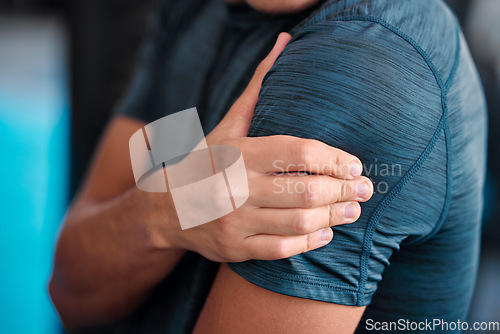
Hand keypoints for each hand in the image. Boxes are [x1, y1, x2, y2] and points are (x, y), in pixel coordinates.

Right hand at [169, 33, 372, 261]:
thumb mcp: (227, 126)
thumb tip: (285, 43)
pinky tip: (326, 233)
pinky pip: (282, 249)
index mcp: (237, 153)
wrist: (163, 209)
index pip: (300, 154)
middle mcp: (235, 187)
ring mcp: (235, 221)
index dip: (335, 159)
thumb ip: (259, 89)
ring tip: (353, 210)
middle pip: (306, 190)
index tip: (354, 165)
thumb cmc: (203, 162)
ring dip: (334, 216)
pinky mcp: (235, 247)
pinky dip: (310, 242)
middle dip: (344, 190)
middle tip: (364, 189)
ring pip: (299, 222)